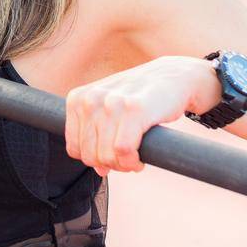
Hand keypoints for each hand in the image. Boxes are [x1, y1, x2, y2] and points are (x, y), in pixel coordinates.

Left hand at [64, 56, 220, 176]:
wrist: (172, 76)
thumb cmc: (137, 97)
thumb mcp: (107, 110)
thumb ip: (96, 137)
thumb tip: (99, 170)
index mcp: (77, 99)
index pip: (74, 149)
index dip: (95, 160)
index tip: (112, 155)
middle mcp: (90, 99)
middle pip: (90, 156)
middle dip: (111, 165)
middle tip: (127, 158)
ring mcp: (112, 103)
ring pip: (107, 156)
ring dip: (124, 166)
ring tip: (135, 157)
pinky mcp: (134, 109)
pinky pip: (123, 150)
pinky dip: (132, 162)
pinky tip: (140, 158)